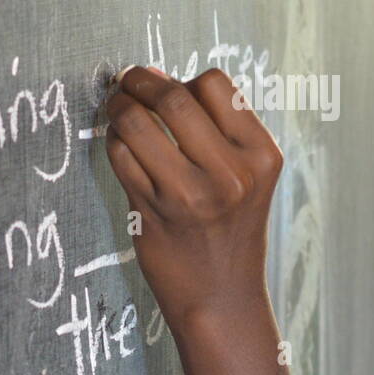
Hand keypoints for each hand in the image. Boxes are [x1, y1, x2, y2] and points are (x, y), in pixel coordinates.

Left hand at [103, 65, 282, 332]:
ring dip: (118, 106)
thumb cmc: (231, 229)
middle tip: (127, 83)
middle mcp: (230, 173)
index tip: (167, 87)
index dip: (184, 79)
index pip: (215, 84)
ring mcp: (189, 194)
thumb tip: (155, 76)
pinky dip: (113, 141)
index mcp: (260, 155)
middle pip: (173, 96)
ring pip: (136, 122)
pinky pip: (119, 155)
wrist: (222, 298)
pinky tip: (120, 145)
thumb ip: (215, 129)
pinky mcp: (153, 211)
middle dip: (141, 81)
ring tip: (118, 109)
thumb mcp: (248, 176)